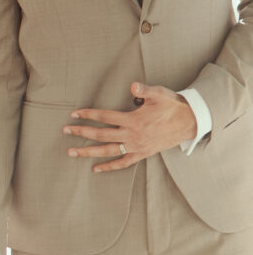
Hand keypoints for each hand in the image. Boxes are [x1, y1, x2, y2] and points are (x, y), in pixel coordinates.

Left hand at [62, 81, 197, 173]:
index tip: (74, 114)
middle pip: (101, 135)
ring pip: (108, 151)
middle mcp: (132, 135)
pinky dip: (109, 166)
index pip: (104, 117)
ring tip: (72, 153)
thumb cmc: (172, 106)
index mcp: (133, 120)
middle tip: (65, 131)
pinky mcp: (142, 154)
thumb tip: (133, 86)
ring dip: (88, 152)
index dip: (88, 114)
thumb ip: (145, 90)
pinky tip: (96, 169)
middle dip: (81, 133)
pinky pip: (123, 163)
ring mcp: (136, 147)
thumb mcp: (159, 94)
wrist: (189, 122)